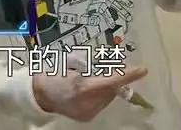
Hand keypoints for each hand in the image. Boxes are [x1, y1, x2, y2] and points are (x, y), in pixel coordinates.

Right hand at [32, 65, 147, 121]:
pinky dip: (100, 95)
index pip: (111, 81)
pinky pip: (102, 103)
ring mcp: (87, 112)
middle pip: (112, 88)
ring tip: (91, 80)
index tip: (142, 70)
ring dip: (106, 87)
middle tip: (106, 67)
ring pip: (109, 96)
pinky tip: (89, 91)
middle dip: (114, 77)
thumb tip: (116, 66)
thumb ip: (95, 65)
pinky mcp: (87, 117)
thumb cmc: (55, 73)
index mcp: (81, 85)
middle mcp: (86, 102)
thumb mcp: (73, 62)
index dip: (128, 75)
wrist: (38, 93)